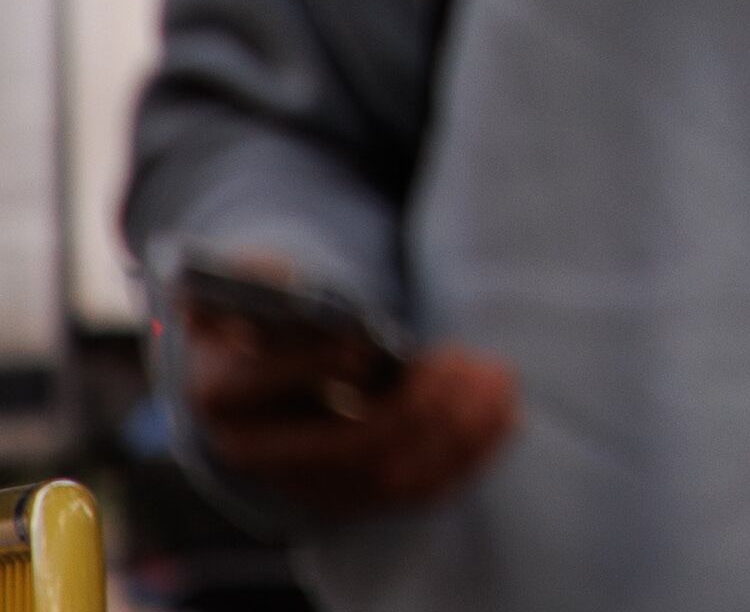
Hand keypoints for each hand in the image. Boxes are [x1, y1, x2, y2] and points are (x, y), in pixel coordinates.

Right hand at [184, 268, 515, 517]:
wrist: (274, 363)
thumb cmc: (274, 308)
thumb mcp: (255, 280)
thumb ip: (259, 276)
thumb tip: (279, 282)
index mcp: (221, 392)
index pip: (261, 388)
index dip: (315, 367)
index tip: (365, 346)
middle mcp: (260, 454)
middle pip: (347, 446)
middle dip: (416, 403)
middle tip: (456, 358)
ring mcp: (308, 485)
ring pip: (393, 476)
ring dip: (459, 427)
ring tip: (496, 378)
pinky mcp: (356, 497)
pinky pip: (421, 490)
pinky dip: (471, 451)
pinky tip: (505, 410)